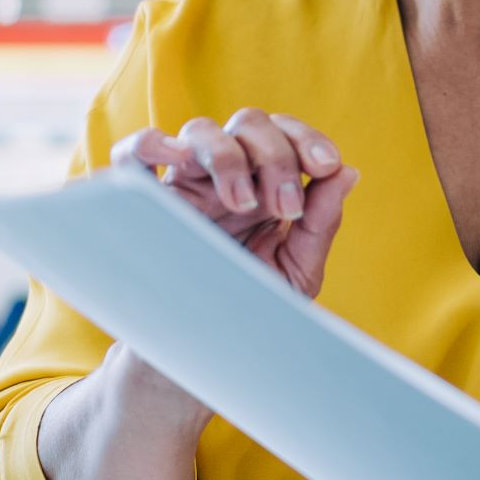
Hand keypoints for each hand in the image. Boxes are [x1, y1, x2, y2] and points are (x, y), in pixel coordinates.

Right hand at [110, 107, 358, 296]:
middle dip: (276, 156)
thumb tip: (347, 172)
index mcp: (265, 185)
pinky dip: (152, 144)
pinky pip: (132, 156)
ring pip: (202, 130)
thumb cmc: (251, 310)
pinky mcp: (145, 205)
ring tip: (243, 204)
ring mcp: (185, 186)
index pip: (286, 134)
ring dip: (230, 155)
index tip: (325, 167)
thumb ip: (321, 222)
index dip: (308, 140)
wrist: (203, 356)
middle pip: (250, 124)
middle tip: (285, 207)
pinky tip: (180, 158)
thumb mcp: (296, 272)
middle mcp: (226, 177)